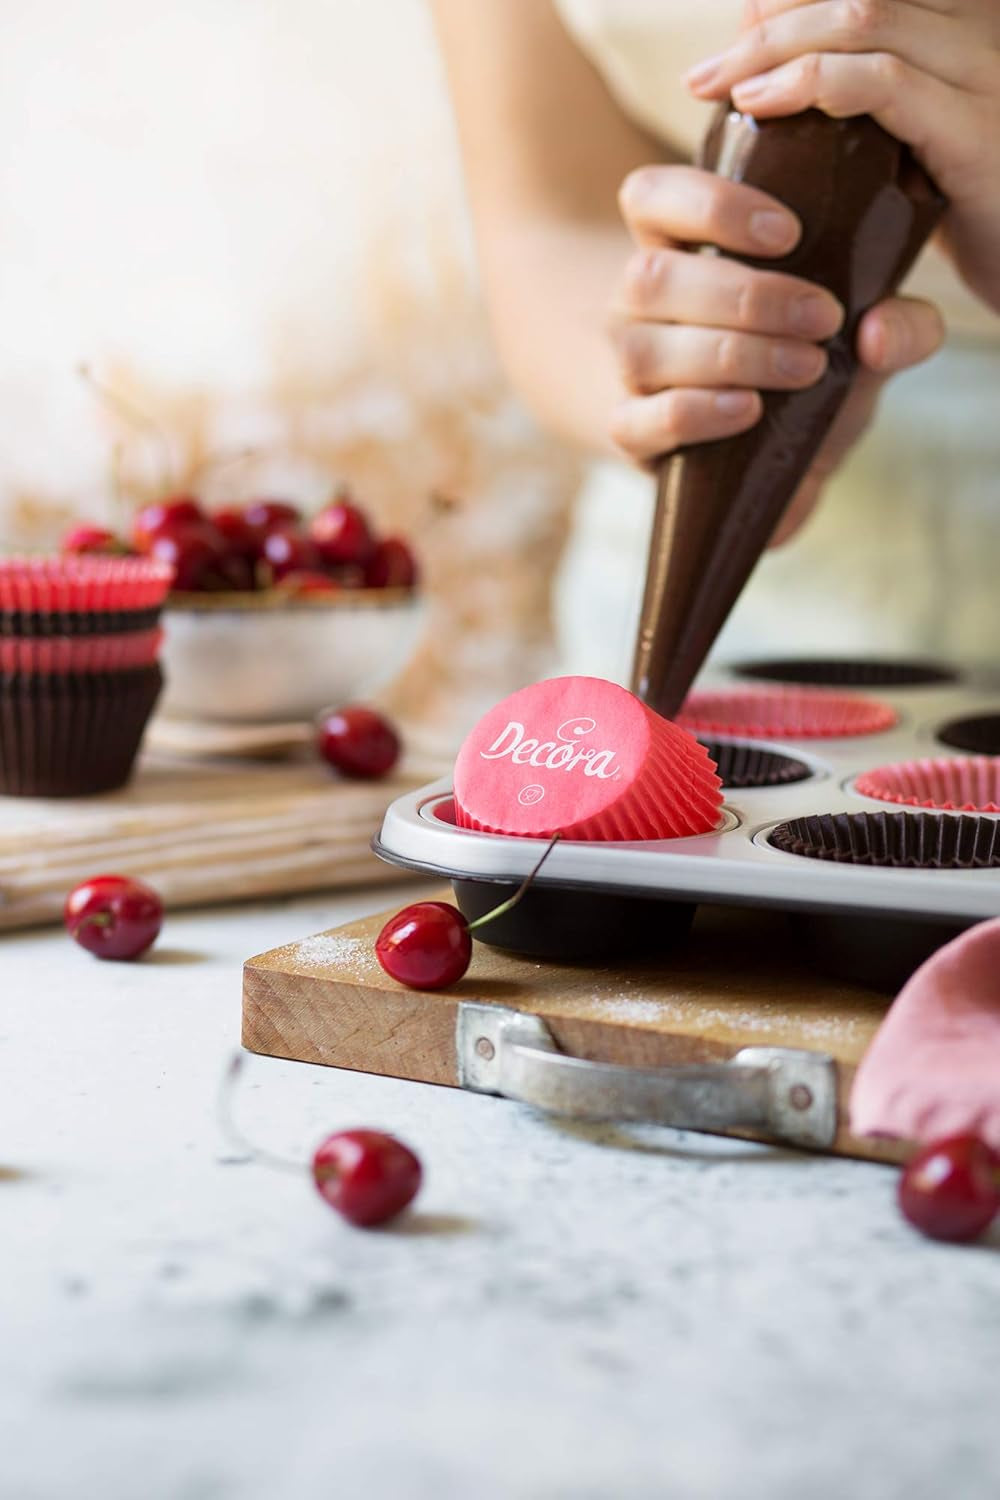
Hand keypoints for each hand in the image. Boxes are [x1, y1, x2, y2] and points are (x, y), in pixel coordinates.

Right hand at [610, 163, 942, 539]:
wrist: (777, 457)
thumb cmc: (807, 367)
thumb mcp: (865, 336)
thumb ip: (900, 325)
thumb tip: (879, 329)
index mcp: (679, 247)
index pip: (650, 195)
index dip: (708, 205)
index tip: (789, 232)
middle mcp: (640, 302)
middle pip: (653, 276)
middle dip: (747, 296)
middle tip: (823, 317)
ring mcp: (627, 366)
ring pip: (646, 348)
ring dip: (733, 354)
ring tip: (804, 367)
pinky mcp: (630, 430)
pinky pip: (637, 419)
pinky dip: (696, 411)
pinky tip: (748, 408)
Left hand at [686, 0, 999, 312]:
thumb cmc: (972, 216)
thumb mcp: (915, 148)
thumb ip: (868, 105)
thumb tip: (773, 80)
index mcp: (959, 29)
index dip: (792, 1)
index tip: (735, 38)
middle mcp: (975, 32)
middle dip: (769, 22)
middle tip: (702, 74)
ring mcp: (978, 72)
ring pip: (862, 18)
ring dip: (773, 48)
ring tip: (715, 87)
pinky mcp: (971, 126)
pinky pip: (882, 81)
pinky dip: (810, 82)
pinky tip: (760, 104)